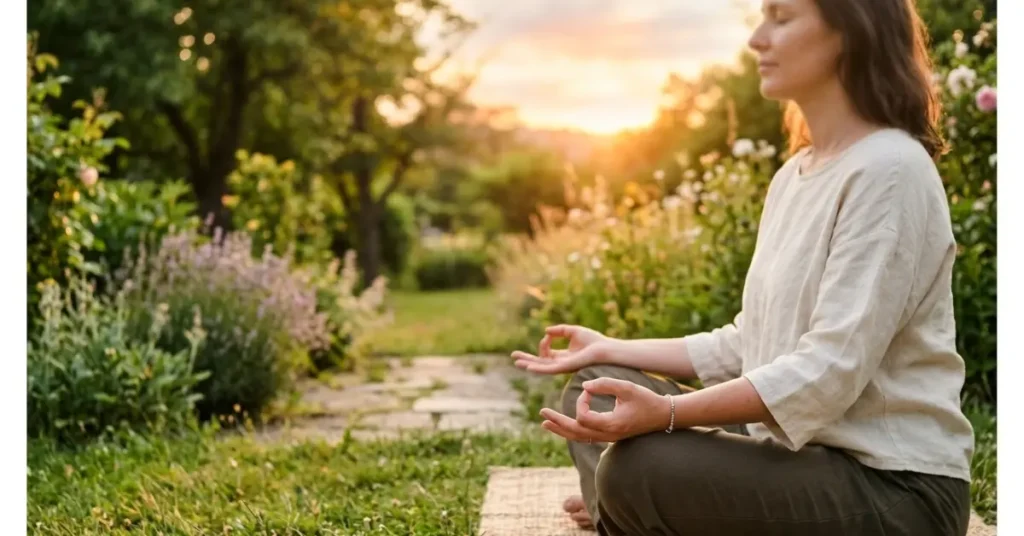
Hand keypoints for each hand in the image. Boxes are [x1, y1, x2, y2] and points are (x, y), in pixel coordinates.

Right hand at [511, 324, 613, 373]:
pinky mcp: (564, 368)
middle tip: (513, 356)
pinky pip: (548, 369)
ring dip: (528, 363)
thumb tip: (546, 331)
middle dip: (527, 359)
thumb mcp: (572, 331)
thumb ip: (559, 331)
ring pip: (541, 367)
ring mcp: (562, 367)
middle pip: (540, 362)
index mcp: (564, 356)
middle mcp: (561, 364)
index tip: (548, 335)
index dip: (543, 343)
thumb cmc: (593, 340)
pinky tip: (528, 365)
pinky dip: (537, 367)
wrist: (604, 348)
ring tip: (516, 361)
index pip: (546, 353)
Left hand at [539, 378, 670, 442]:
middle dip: (557, 422)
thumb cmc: (647, 400)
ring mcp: (608, 438)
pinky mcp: (610, 436)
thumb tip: (584, 385)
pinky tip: (564, 426)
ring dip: (561, 429)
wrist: (663, 416)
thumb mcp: (627, 387)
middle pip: (575, 432)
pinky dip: (572, 431)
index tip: (589, 389)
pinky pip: (586, 436)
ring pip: (579, 437)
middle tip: (541, 414)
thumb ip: (605, 384)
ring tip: (546, 423)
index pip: (583, 417)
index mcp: (611, 425)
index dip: (581, 401)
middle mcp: (607, 435)